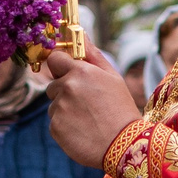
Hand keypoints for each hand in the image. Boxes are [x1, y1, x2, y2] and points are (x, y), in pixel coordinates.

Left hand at [42, 46, 141, 166]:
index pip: (54, 59)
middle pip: (54, 85)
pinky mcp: (55, 128)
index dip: (61, 67)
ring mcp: (58, 109)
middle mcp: (66, 88)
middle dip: (65, 91)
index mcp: (80, 72)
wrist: (123, 145)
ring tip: (87, 119)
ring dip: (65, 110)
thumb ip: (93, 55)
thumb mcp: (112, 77)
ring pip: (54, 105)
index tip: (68, 74)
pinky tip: (83, 131)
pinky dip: (65, 126)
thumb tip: (80, 32)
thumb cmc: (120, 109)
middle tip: (87, 104)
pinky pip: (55, 123)